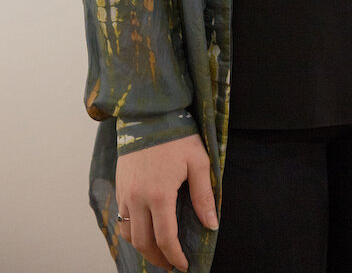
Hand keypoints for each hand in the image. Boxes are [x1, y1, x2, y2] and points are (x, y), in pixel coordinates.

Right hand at [116, 133, 217, 271]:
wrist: (149, 114)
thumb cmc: (176, 136)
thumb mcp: (198, 161)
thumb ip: (204, 195)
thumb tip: (211, 224)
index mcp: (159, 194)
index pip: (165, 238)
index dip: (175, 256)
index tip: (184, 265)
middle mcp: (137, 198)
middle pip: (143, 242)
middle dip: (158, 258)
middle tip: (172, 265)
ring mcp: (125, 193)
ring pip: (129, 233)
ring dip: (143, 248)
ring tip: (158, 252)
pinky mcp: (119, 186)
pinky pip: (122, 218)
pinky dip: (132, 232)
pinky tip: (144, 231)